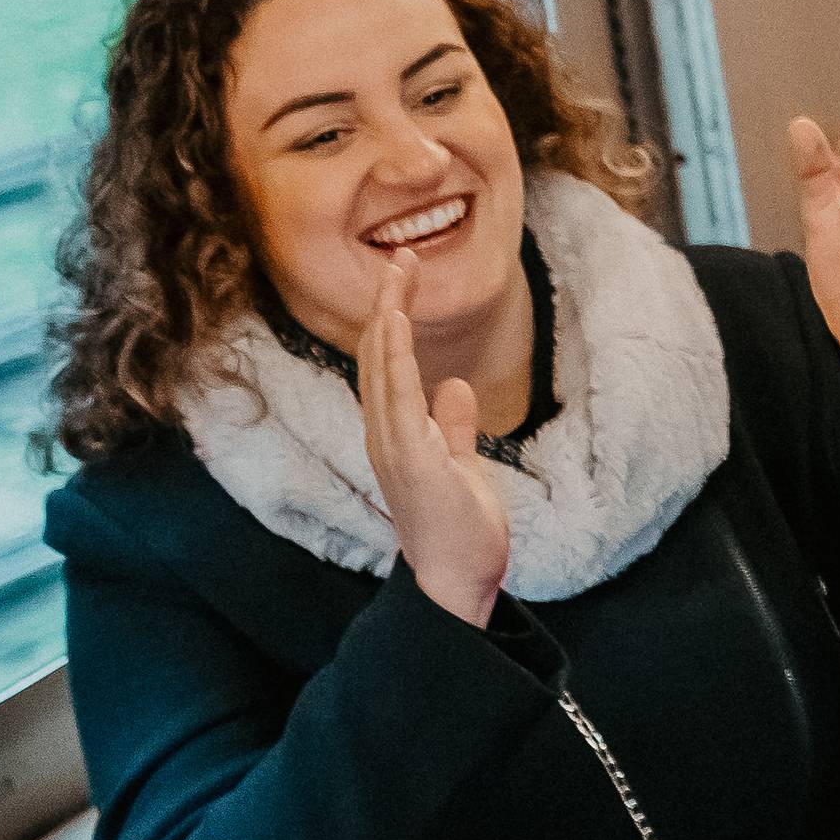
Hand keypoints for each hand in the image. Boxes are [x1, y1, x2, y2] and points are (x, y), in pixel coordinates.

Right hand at [360, 248, 509, 625]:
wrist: (456, 582)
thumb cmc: (456, 528)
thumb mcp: (460, 464)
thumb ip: (452, 427)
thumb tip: (455, 386)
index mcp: (397, 434)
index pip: (388, 365)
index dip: (392, 319)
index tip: (404, 276)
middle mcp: (386, 437)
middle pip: (379, 359)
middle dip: (387, 306)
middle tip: (398, 257)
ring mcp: (394, 449)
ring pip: (383, 373)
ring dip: (388, 323)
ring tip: (395, 278)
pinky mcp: (412, 464)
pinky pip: (398, 403)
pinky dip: (394, 363)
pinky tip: (396, 330)